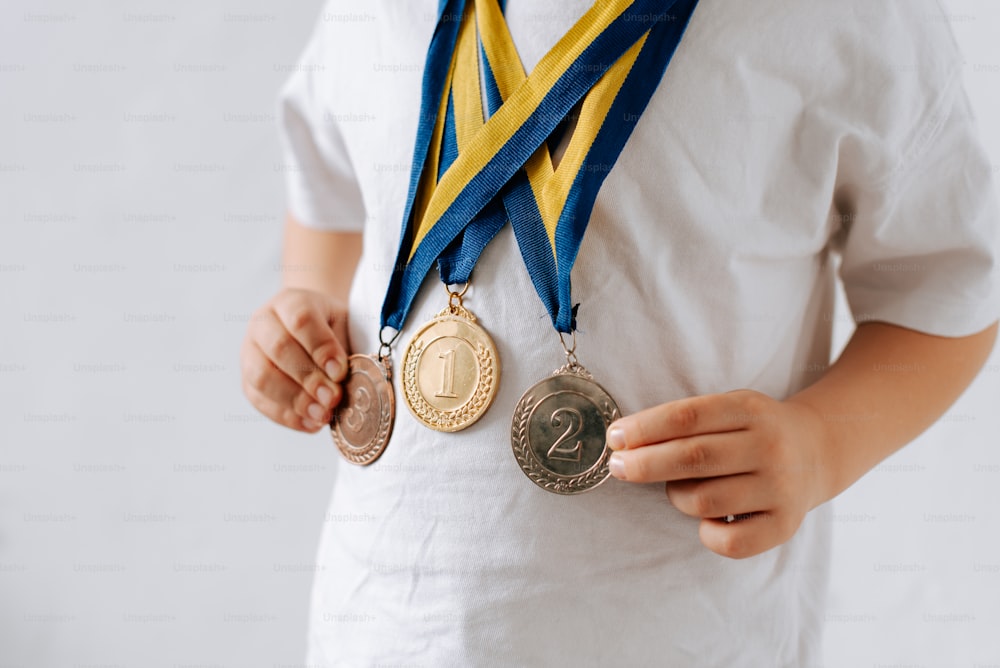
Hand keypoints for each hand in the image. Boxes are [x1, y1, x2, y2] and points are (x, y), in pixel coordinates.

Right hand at [240, 288, 350, 432]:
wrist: (308, 329)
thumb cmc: (329, 328)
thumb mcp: (342, 325)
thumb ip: (342, 347)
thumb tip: (342, 380)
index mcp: (290, 301)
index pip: (301, 319)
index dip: (321, 348)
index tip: (340, 371)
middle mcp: (263, 323)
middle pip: (278, 348)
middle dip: (308, 378)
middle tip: (332, 398)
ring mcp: (249, 351)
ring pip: (261, 377)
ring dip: (295, 401)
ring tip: (322, 415)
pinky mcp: (246, 379)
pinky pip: (259, 400)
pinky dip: (286, 416)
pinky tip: (310, 424)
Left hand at [606, 390, 828, 558]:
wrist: (817, 450)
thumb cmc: (752, 431)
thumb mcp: (729, 408)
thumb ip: (685, 421)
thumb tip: (624, 442)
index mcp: (750, 409)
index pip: (687, 416)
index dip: (645, 428)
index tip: (615, 438)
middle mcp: (770, 447)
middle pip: (693, 457)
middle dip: (644, 463)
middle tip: (618, 467)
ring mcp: (781, 488)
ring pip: (703, 500)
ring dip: (675, 496)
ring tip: (677, 488)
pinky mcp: (785, 526)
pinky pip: (730, 542)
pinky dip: (706, 533)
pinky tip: (706, 519)